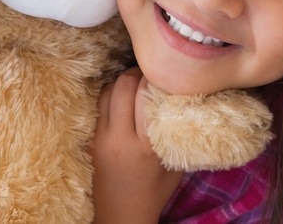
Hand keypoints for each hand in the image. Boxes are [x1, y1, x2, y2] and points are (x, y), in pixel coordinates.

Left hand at [92, 68, 183, 223]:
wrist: (121, 217)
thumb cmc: (155, 192)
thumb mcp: (176, 165)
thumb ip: (181, 134)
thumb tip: (192, 102)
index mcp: (145, 146)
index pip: (146, 95)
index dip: (156, 78)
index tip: (166, 73)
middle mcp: (120, 139)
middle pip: (123, 86)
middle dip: (136, 73)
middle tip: (149, 73)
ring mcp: (101, 138)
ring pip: (107, 91)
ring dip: (121, 82)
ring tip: (136, 83)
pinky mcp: (91, 139)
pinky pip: (100, 105)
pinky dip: (111, 96)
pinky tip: (123, 98)